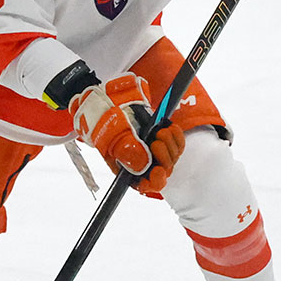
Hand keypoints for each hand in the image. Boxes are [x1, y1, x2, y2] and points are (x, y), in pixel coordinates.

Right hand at [70, 73, 186, 195]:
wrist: (108, 96)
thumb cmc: (103, 117)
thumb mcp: (111, 134)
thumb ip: (126, 150)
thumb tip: (143, 166)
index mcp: (125, 168)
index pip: (144, 184)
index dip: (154, 182)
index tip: (159, 171)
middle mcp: (140, 161)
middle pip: (161, 171)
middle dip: (164, 157)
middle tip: (156, 141)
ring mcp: (151, 148)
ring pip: (171, 157)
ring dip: (170, 144)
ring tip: (160, 132)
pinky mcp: (159, 135)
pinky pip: (176, 143)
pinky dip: (176, 136)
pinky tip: (169, 128)